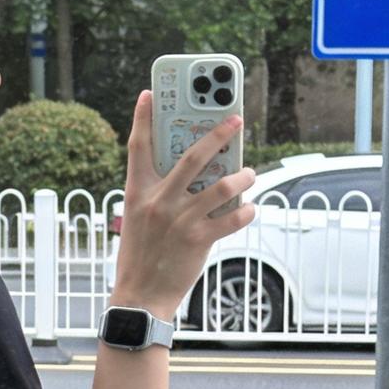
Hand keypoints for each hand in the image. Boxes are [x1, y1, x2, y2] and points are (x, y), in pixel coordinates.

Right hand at [109, 89, 256, 318]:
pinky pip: (233, 218)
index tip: (149, 93)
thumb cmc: (141, 254)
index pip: (137, 146)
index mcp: (137, 192)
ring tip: (250, 174)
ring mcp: (179, 219)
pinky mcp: (198, 240)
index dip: (143, 117)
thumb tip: (195, 170)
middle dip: (218, 133)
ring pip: (223, 185)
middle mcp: (158, 201)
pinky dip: (246, 212)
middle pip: (192, 155)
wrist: (139, 296)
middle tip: (236, 119)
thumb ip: (159, 192)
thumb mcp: (139, 217)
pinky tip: (250, 209)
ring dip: (243, 177)